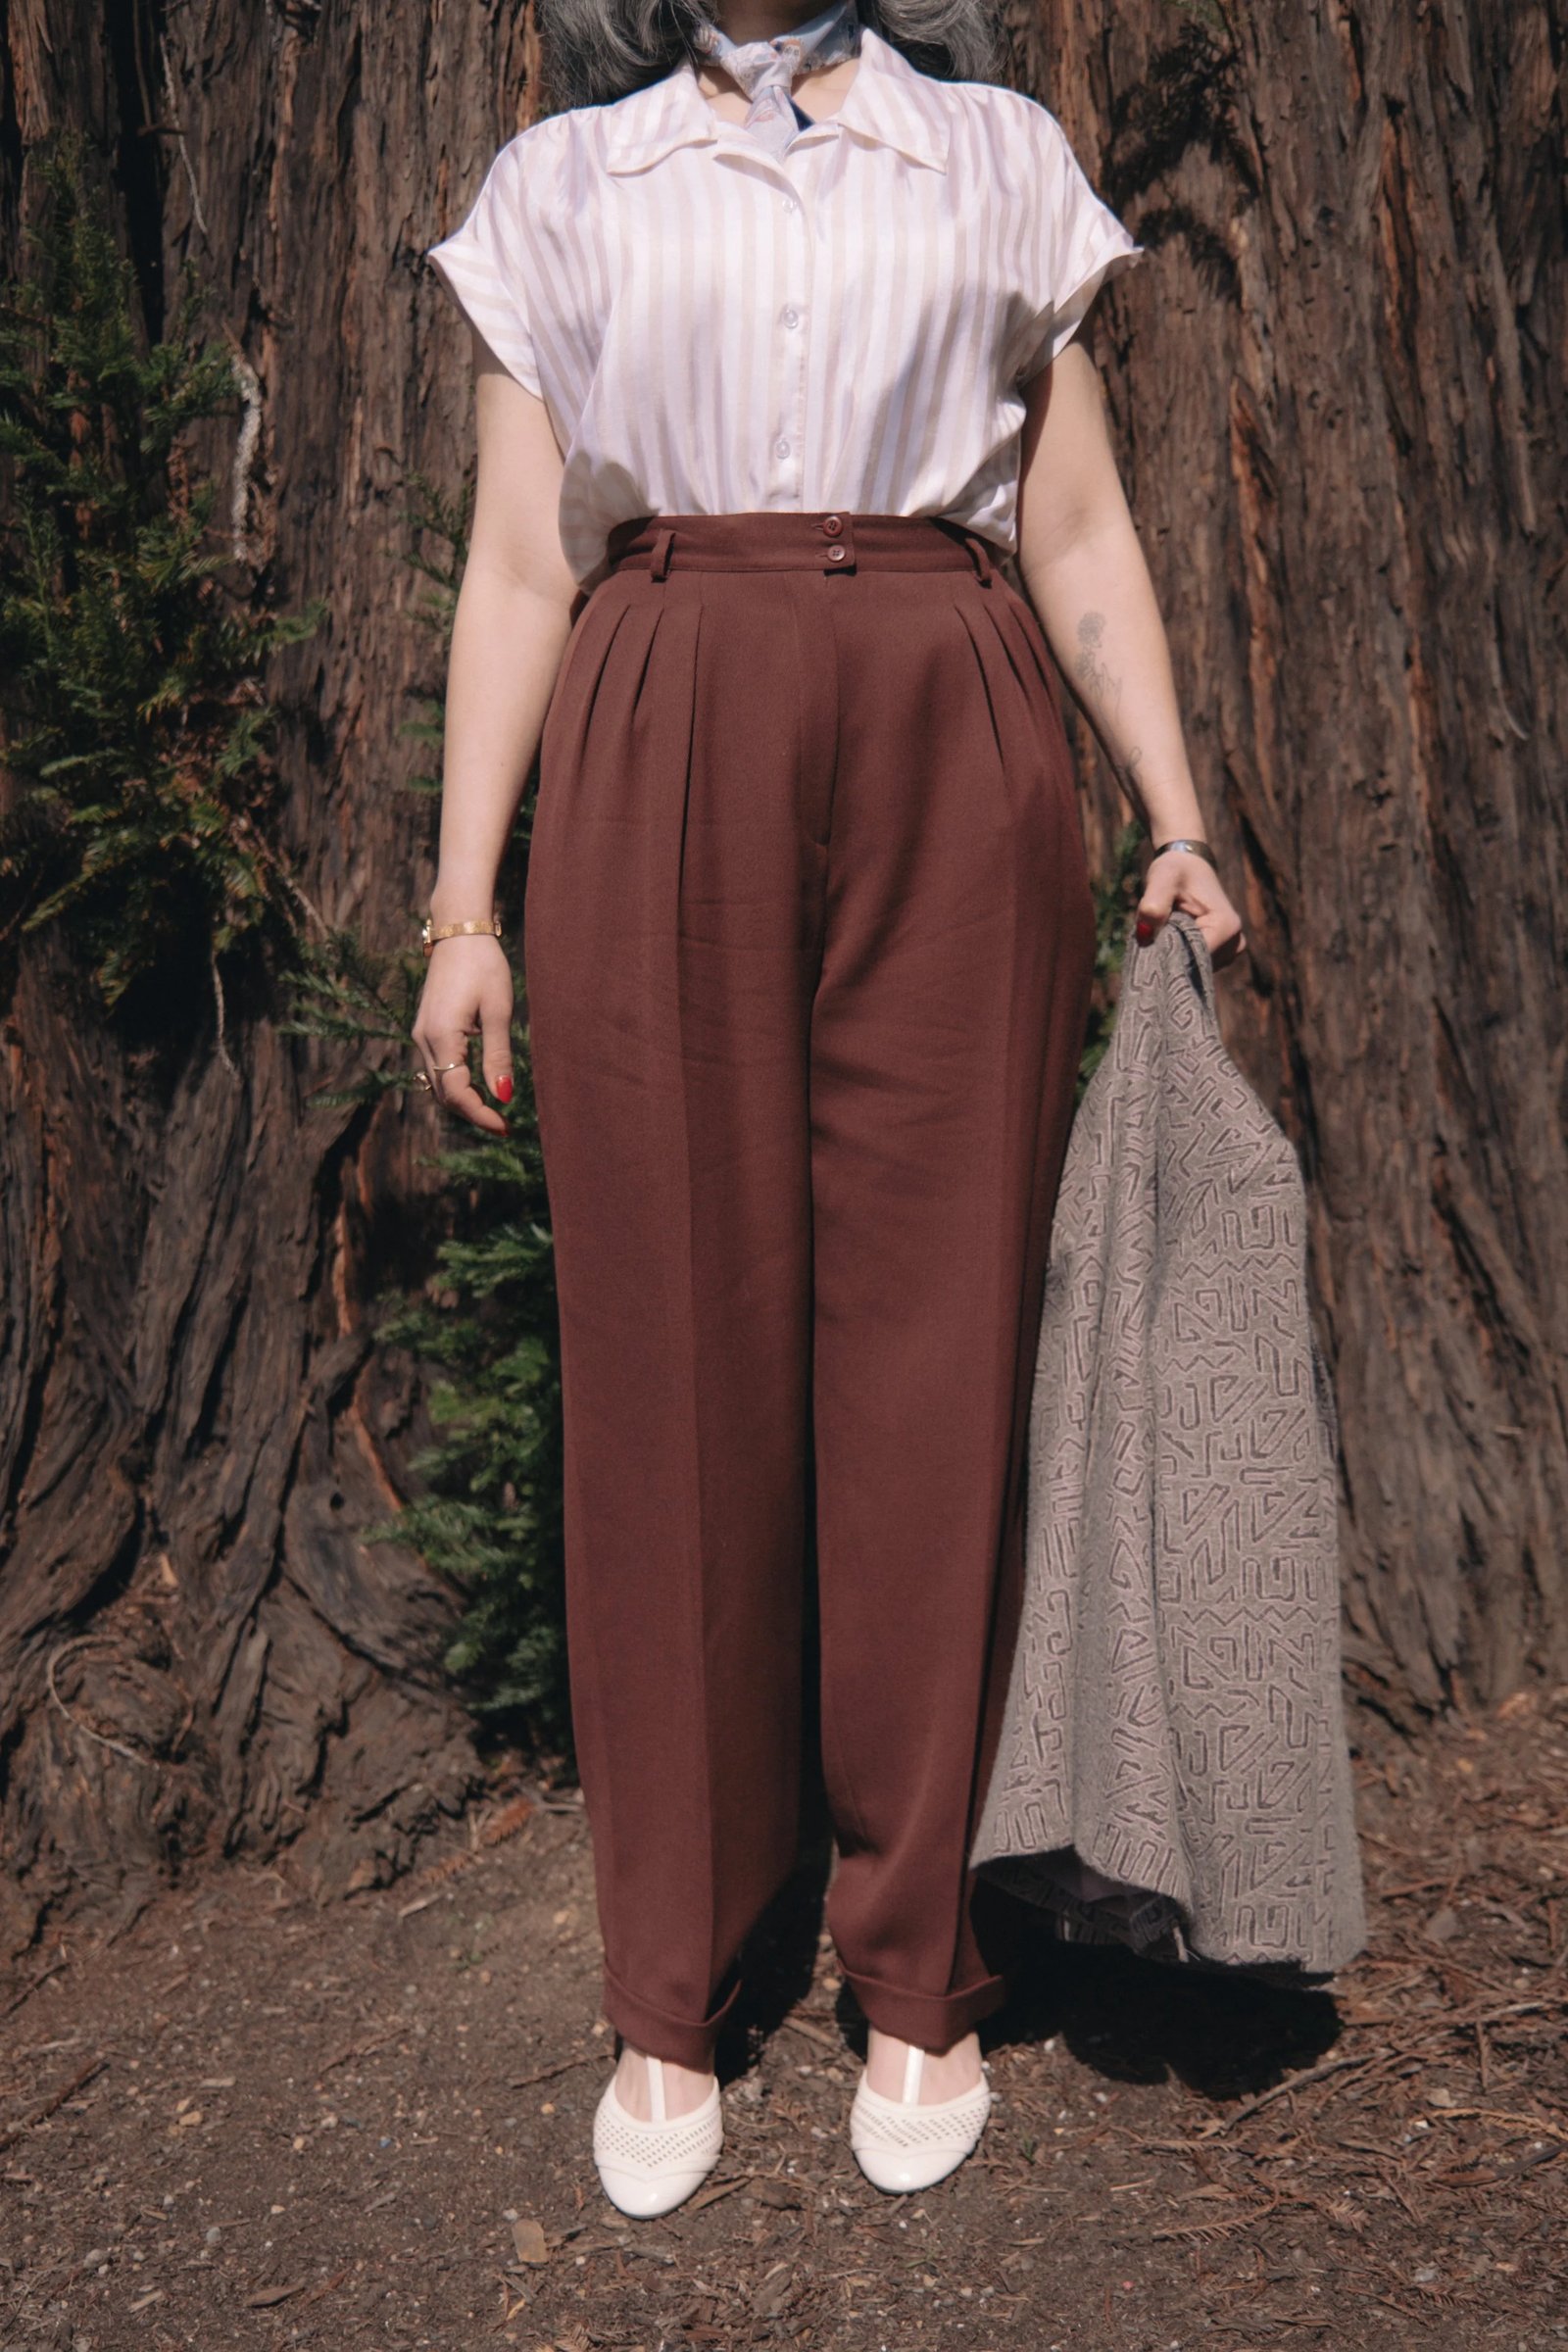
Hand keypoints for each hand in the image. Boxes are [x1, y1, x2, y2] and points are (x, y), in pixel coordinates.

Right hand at [411, 935, 513, 1132]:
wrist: (459, 931)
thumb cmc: (484, 966)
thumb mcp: (498, 1012)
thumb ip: (498, 1056)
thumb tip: (503, 1096)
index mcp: (441, 1036)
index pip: (457, 1093)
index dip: (480, 1115)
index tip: (506, 1127)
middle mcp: (424, 1039)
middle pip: (443, 1094)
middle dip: (472, 1112)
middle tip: (504, 1124)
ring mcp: (421, 1034)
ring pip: (438, 1082)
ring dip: (464, 1100)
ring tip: (495, 1108)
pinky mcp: (426, 1028)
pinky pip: (438, 1067)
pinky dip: (457, 1082)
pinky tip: (480, 1084)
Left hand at [1135, 848, 1246, 969]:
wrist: (1188, 867)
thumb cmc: (1176, 870)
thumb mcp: (1162, 878)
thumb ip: (1154, 903)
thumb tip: (1145, 935)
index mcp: (1226, 926)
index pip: (1194, 959)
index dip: (1168, 955)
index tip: (1149, 942)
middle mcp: (1234, 943)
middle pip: (1194, 967)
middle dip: (1170, 956)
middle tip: (1151, 935)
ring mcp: (1230, 952)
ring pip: (1193, 968)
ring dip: (1174, 956)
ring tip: (1163, 932)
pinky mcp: (1221, 955)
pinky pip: (1195, 966)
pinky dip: (1180, 957)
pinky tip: (1171, 938)